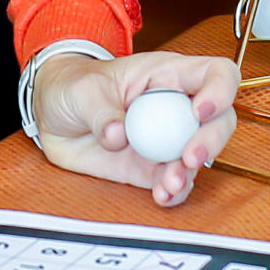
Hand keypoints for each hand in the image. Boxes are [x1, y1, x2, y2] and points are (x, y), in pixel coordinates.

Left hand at [30, 50, 238, 207]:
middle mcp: (175, 106)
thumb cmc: (71, 86)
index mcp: (165, 74)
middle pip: (219, 120)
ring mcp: (167, 139)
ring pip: (200, 157)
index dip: (220, 90)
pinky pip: (175, 182)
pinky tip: (161, 196)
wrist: (50, 116)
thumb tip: (117, 136)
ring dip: (189, 173)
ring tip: (167, 183)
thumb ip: (100, 110)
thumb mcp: (81, 89)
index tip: (199, 112)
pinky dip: (173, 192)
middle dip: (211, 140)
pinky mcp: (153, 166)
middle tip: (189, 157)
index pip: (215, 74)